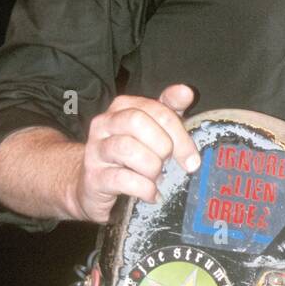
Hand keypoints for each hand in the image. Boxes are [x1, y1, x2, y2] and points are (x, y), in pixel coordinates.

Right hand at [69, 84, 199, 222]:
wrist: (93, 185)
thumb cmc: (129, 155)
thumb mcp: (152, 130)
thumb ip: (168, 110)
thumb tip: (186, 91)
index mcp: (122, 107)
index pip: (156, 108)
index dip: (179, 134)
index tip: (191, 158)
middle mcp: (105, 123)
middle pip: (137, 122)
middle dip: (162, 146)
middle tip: (168, 164)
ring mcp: (95, 150)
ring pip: (127, 148)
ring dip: (152, 167)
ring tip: (156, 178)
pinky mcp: (93, 177)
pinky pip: (122, 179)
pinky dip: (144, 188)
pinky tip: (151, 194)